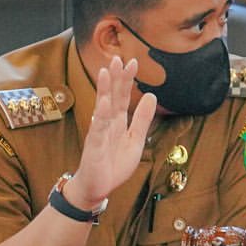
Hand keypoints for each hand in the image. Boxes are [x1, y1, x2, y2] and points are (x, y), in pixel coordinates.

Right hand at [63, 56, 156, 210]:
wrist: (98, 187)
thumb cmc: (114, 163)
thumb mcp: (135, 139)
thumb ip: (142, 119)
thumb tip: (151, 95)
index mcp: (118, 121)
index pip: (123, 96)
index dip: (127, 80)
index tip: (133, 62)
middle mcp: (107, 123)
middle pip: (112, 96)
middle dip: (115, 78)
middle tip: (118, 58)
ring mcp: (99, 132)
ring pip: (102, 107)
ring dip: (104, 90)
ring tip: (106, 72)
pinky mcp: (94, 145)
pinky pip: (98, 129)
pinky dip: (101, 115)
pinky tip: (104, 103)